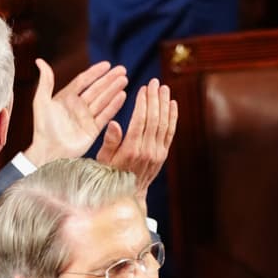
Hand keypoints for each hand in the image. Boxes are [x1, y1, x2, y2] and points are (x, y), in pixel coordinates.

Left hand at [23, 58, 127, 166]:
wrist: (49, 151)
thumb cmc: (43, 128)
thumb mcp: (41, 101)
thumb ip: (45, 81)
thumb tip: (40, 60)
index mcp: (66, 98)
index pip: (84, 81)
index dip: (95, 72)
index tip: (107, 64)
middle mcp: (78, 106)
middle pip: (97, 89)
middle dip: (109, 79)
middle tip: (122, 70)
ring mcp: (87, 118)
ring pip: (103, 100)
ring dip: (114, 90)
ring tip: (124, 80)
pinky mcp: (93, 130)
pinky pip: (106, 115)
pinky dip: (114, 106)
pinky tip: (122, 96)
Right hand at [96, 78, 177, 210]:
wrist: (128, 195)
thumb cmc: (110, 175)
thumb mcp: (104, 160)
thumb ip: (110, 141)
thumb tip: (115, 123)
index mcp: (131, 150)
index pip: (140, 121)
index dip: (143, 103)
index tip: (143, 88)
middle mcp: (147, 151)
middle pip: (154, 119)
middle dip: (155, 99)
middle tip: (155, 82)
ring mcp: (157, 153)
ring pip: (164, 124)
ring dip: (165, 104)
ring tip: (164, 88)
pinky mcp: (163, 155)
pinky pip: (170, 133)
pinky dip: (173, 118)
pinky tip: (172, 104)